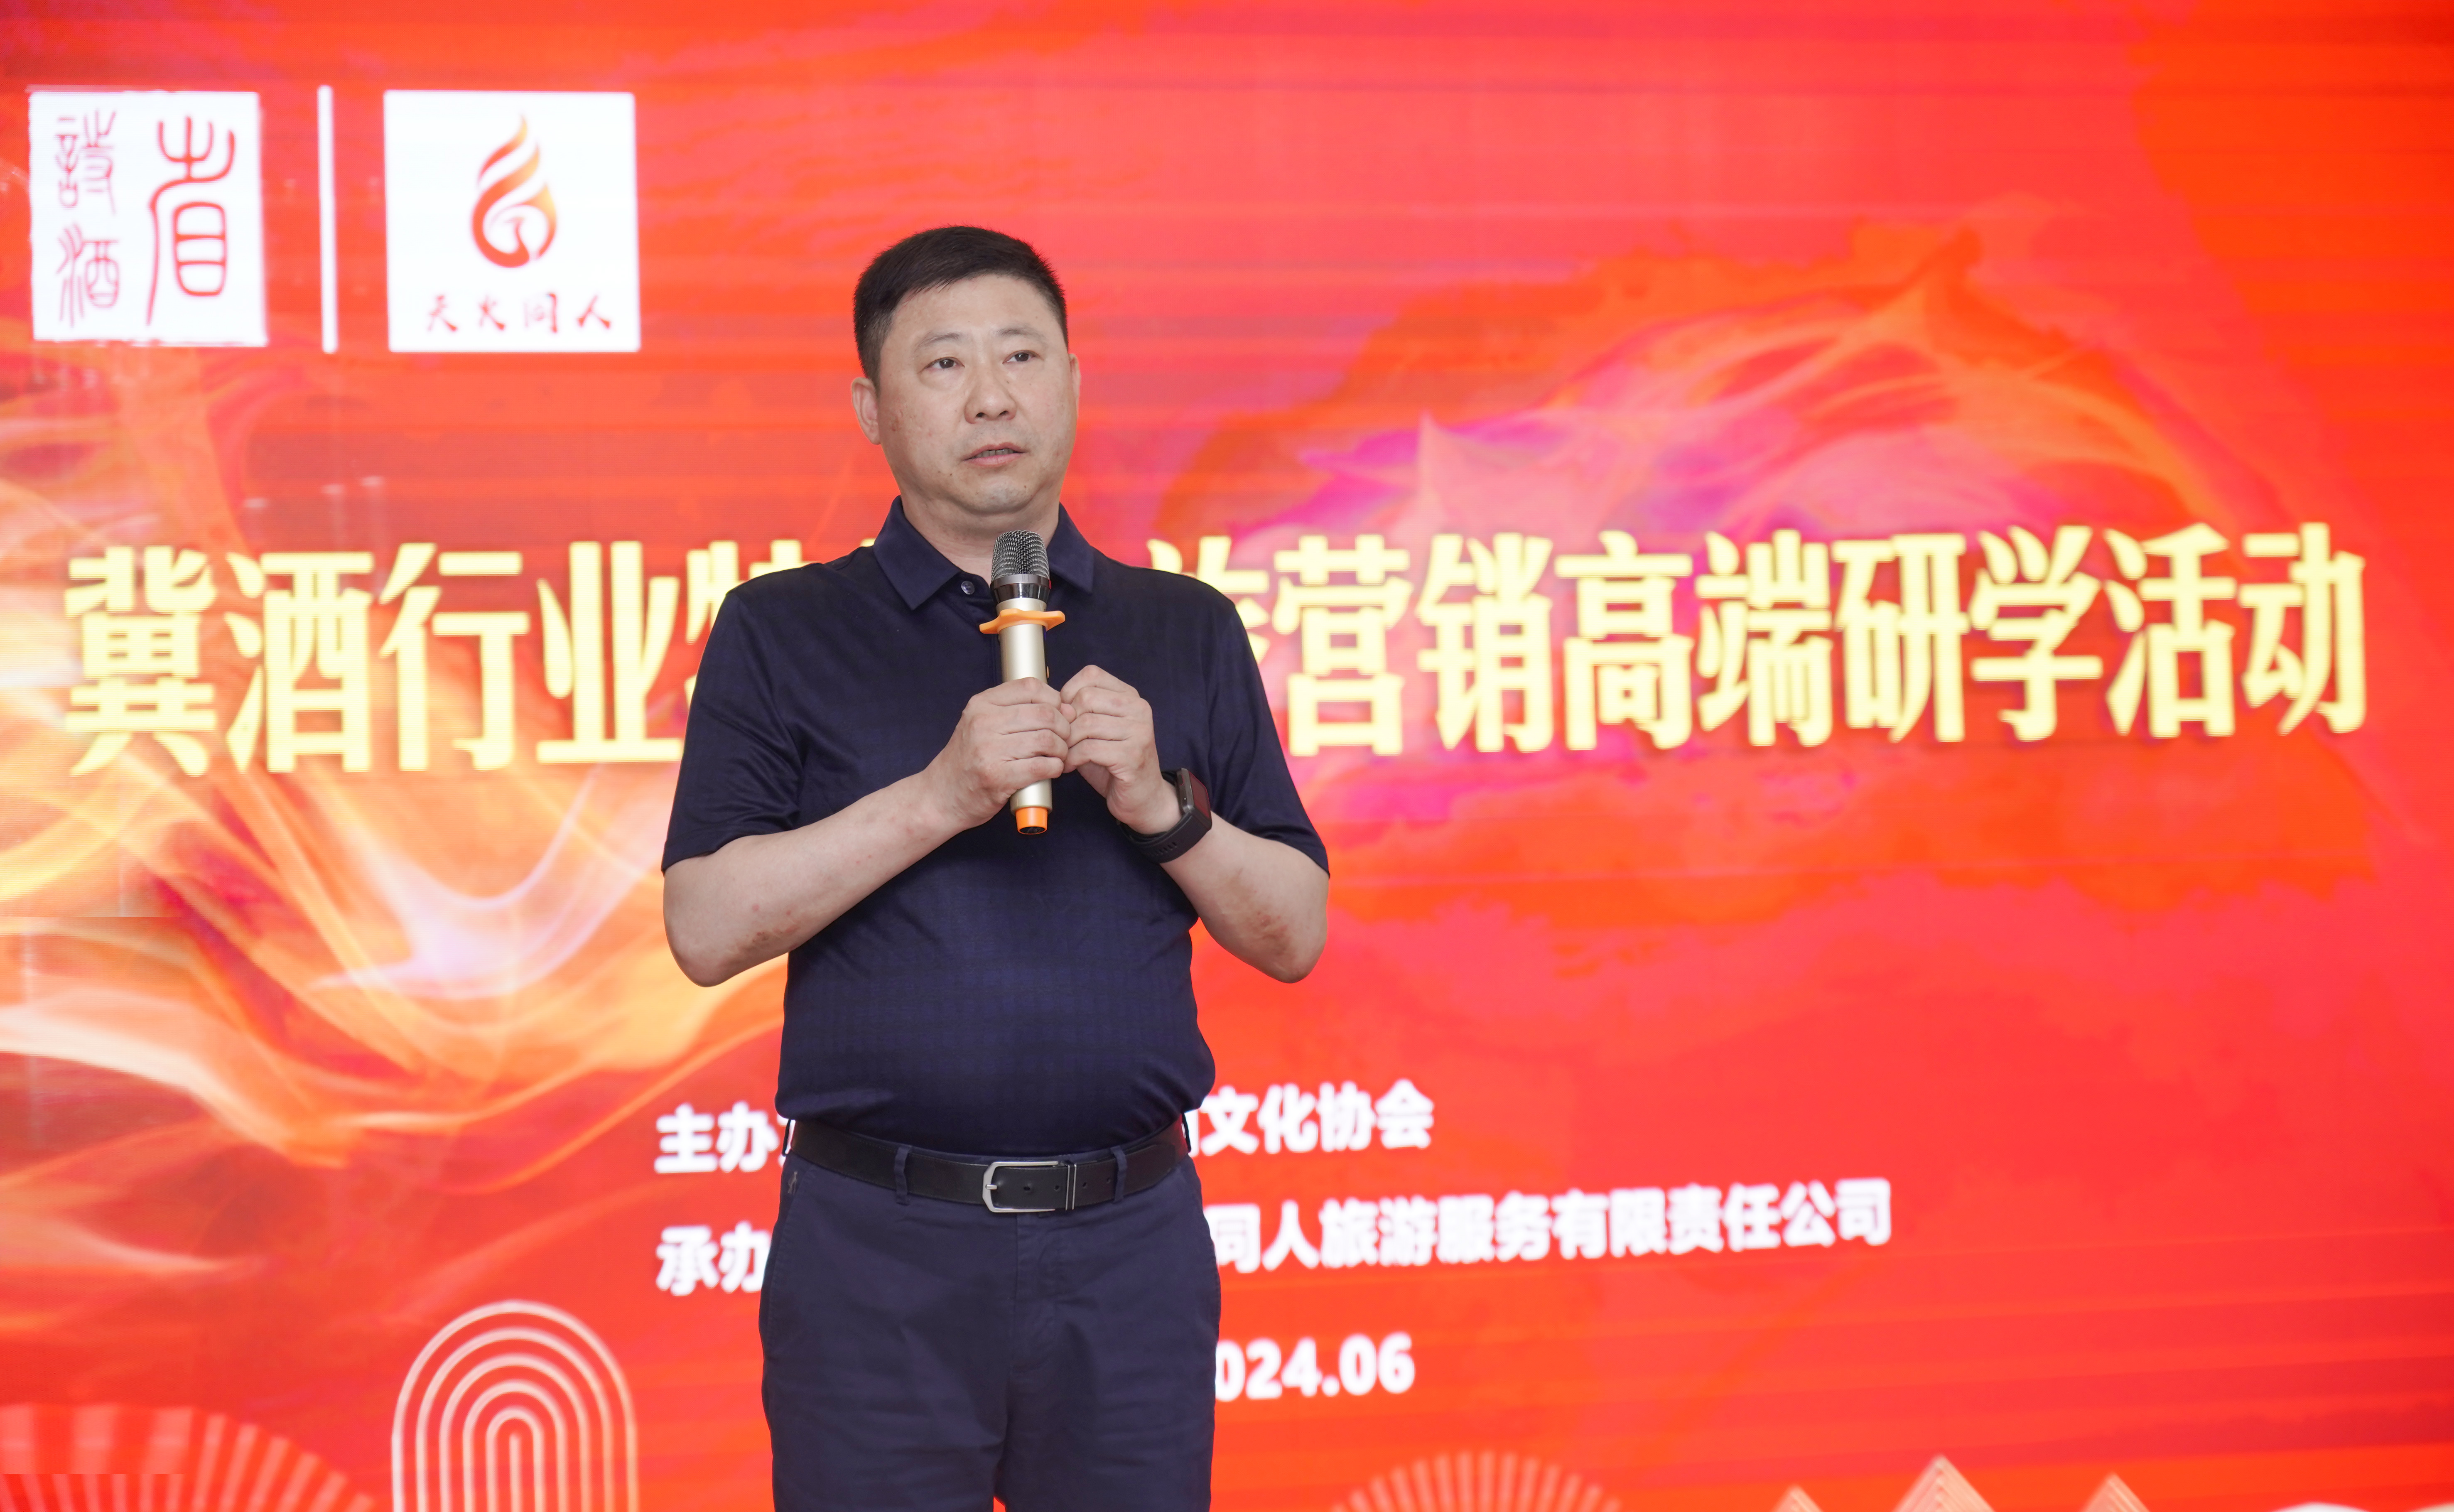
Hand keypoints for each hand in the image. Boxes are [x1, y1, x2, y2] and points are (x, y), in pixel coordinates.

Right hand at [920, 680, 1070, 829]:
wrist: (942, 795)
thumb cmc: (969, 759)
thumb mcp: (982, 723)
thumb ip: (1017, 710)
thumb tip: (1064, 708)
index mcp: (981, 704)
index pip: (1030, 687)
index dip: (1054, 699)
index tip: (1058, 714)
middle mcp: (983, 723)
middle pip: (1044, 713)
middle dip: (1063, 727)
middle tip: (1064, 740)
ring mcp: (989, 750)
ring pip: (1046, 739)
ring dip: (1061, 750)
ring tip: (1058, 756)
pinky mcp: (998, 777)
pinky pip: (1042, 766)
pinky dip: (1055, 768)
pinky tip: (1052, 770)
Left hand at [1060, 666, 1176, 832]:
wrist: (1142, 797)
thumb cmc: (1113, 763)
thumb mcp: (1095, 730)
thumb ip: (1078, 713)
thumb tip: (1055, 704)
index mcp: (1130, 697)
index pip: (1091, 675)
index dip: (1068, 693)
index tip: (1064, 717)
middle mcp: (1138, 709)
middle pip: (1085, 699)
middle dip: (1066, 722)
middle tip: (1061, 741)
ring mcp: (1139, 732)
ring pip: (1086, 724)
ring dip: (1066, 743)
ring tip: (1063, 755)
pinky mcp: (1132, 756)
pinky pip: (1090, 749)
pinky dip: (1072, 758)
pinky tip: (1070, 766)